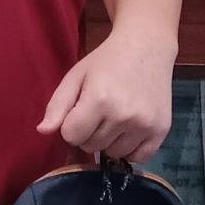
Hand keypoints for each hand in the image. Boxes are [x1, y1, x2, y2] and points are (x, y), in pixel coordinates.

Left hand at [37, 26, 174, 162]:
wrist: (146, 47)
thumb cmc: (106, 61)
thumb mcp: (76, 76)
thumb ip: (58, 105)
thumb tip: (43, 131)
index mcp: (99, 99)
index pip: (71, 136)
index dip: (71, 125)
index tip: (80, 111)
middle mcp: (123, 115)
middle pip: (91, 147)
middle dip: (89, 132)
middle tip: (99, 111)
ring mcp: (144, 124)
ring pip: (113, 154)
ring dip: (109, 141)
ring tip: (115, 117)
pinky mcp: (161, 130)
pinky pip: (139, 158)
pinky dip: (131, 149)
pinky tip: (129, 130)